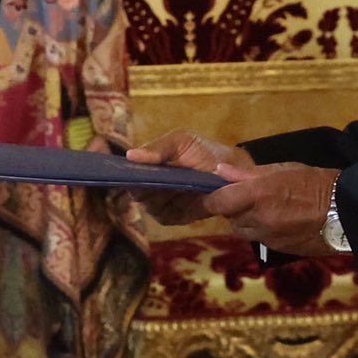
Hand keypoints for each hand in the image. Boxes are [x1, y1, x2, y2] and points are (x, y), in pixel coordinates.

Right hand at [124, 129, 257, 224]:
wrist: (236, 175)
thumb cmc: (206, 153)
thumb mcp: (182, 141)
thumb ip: (159, 147)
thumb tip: (130, 156)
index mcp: (148, 163)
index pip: (126, 169)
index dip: (121, 170)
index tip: (122, 169)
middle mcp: (149, 184)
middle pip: (134, 189)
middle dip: (144, 185)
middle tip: (165, 179)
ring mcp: (160, 202)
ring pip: (148, 204)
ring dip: (163, 196)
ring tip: (184, 186)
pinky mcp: (173, 216)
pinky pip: (164, 216)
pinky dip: (175, 208)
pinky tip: (189, 199)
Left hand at [203, 162, 339, 257]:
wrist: (348, 213)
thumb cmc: (316, 183)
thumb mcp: (283, 169)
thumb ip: (249, 174)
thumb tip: (221, 171)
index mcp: (258, 195)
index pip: (218, 202)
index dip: (213, 198)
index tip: (215, 192)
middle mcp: (259, 219)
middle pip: (229, 218)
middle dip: (233, 208)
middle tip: (246, 197)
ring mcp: (269, 237)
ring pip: (242, 231)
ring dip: (245, 221)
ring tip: (264, 209)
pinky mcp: (279, 250)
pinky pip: (259, 240)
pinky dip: (261, 231)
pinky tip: (277, 221)